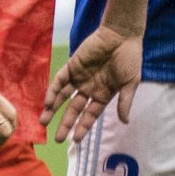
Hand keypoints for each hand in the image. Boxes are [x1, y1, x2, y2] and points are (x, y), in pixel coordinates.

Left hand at [43, 25, 143, 142]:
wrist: (122, 35)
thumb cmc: (129, 58)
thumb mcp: (130, 83)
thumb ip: (124, 102)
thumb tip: (125, 121)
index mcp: (103, 94)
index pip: (90, 115)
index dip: (83, 127)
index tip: (76, 140)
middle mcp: (89, 88)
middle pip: (74, 109)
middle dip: (66, 124)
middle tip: (57, 139)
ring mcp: (79, 78)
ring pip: (63, 97)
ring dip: (53, 109)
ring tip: (44, 122)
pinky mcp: (72, 66)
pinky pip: (59, 81)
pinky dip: (53, 92)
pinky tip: (48, 103)